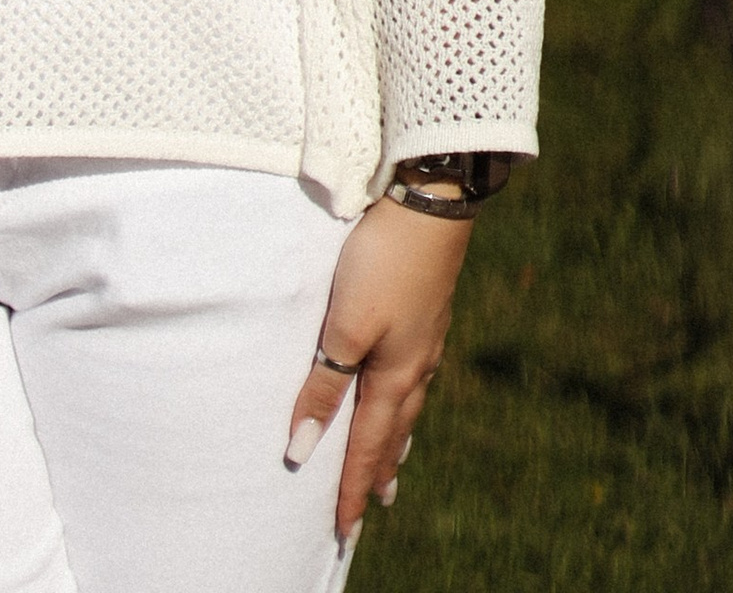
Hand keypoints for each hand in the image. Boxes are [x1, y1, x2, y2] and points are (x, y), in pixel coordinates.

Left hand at [283, 197, 472, 538]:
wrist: (430, 204)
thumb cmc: (382, 264)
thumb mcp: (344, 326)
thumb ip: (324, 386)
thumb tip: (302, 448)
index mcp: (394, 376)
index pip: (366, 446)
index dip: (351, 487)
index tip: (343, 528)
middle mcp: (416, 366)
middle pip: (392, 432)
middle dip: (377, 471)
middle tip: (369, 507)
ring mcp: (426, 338)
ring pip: (406, 405)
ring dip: (394, 439)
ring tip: (389, 464)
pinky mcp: (426, 311)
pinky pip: (414, 376)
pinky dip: (404, 402)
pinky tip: (405, 389)